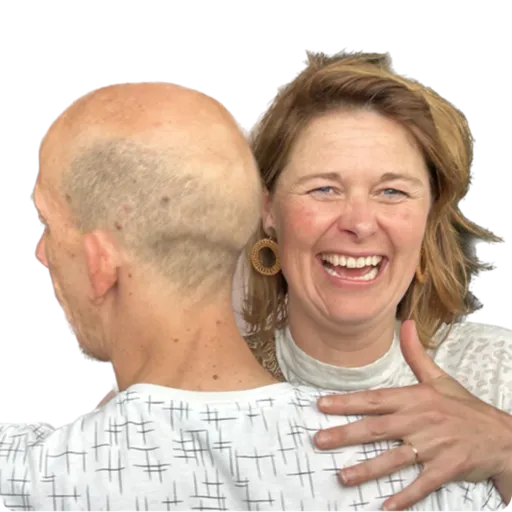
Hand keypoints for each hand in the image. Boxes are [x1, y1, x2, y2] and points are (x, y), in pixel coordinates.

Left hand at [314, 320, 511, 511]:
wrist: (501, 435)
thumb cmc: (463, 406)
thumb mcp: (439, 377)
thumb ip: (416, 354)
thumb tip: (406, 323)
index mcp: (415, 398)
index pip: (374, 398)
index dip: (347, 401)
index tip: (321, 405)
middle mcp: (420, 420)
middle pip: (377, 428)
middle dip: (346, 434)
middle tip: (319, 440)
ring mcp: (433, 446)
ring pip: (395, 458)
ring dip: (367, 469)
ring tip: (342, 476)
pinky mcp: (447, 468)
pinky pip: (422, 484)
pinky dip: (405, 497)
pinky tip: (385, 507)